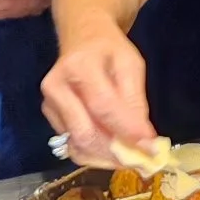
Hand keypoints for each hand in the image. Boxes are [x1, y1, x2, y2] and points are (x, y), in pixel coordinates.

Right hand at [41, 21, 154, 166]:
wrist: (81, 36)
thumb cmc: (109, 49)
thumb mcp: (131, 65)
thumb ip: (135, 101)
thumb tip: (144, 140)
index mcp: (79, 66)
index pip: (103, 106)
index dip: (127, 131)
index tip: (151, 149)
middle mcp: (56, 86)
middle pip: (85, 133)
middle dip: (115, 154)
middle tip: (141, 163)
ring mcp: (49, 103)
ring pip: (77, 145)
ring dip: (106, 159)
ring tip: (129, 158)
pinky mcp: (49, 116)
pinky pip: (72, 145)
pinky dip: (95, 154)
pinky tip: (112, 149)